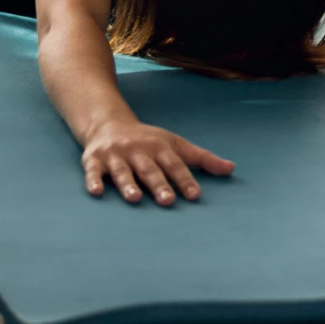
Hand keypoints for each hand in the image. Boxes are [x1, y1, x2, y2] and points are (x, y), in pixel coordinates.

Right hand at [81, 119, 234, 205]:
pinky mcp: (94, 160)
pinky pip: (93, 171)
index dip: (185, 179)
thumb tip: (231, 169)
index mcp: (160, 147)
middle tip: (168, 201)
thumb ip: (202, 159)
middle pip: (150, 169)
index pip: (175, 165)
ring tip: (134, 199)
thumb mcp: (176, 144)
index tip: (195, 195)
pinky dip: (94, 181)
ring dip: (128, 184)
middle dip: (159, 184)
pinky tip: (97, 191)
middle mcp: (138, 150)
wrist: (108, 123)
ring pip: (122, 171)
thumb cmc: (148, 140)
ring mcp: (116, 155)